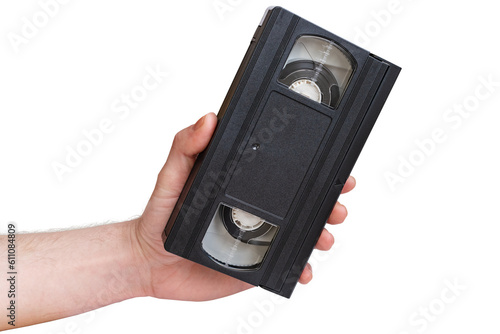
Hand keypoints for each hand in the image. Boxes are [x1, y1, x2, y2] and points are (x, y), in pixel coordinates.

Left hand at [133, 113, 355, 300]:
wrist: (149, 261)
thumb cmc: (160, 215)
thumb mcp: (171, 174)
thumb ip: (186, 146)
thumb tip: (208, 119)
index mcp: (243, 185)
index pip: (284, 172)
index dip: (313, 167)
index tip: (334, 160)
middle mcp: (256, 210)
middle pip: (303, 202)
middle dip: (328, 201)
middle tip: (337, 202)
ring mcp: (259, 238)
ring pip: (301, 234)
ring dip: (321, 233)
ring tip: (324, 235)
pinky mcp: (255, 265)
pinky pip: (285, 266)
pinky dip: (301, 268)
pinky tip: (305, 268)